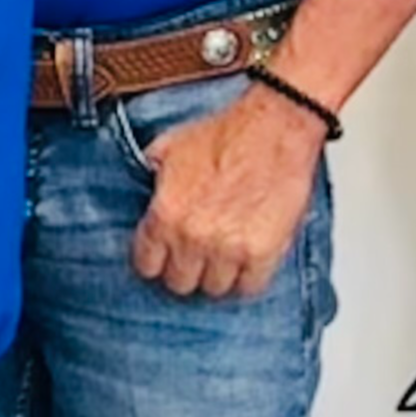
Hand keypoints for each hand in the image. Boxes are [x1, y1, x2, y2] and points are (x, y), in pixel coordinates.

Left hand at [129, 86, 326, 299]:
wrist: (274, 128)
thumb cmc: (227, 133)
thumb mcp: (169, 147)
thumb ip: (149, 174)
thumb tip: (141, 185)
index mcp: (165, 214)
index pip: (147, 265)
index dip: (155, 260)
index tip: (163, 257)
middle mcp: (192, 237)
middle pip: (179, 282)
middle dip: (186, 269)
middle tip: (196, 256)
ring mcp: (228, 249)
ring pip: (214, 288)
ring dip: (218, 274)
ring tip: (223, 256)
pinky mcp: (263, 253)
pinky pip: (250, 287)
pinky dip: (249, 277)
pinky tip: (247, 261)